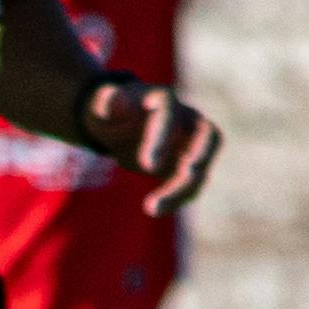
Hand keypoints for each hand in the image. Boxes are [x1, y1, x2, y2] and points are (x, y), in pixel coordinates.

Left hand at [82, 77, 224, 212]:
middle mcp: (186, 119)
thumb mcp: (100, 106)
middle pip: (208, 135)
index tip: (147, 165)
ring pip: (202, 166)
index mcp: (164, 100)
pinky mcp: (188, 165)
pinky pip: (192, 183)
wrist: (120, 124)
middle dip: (201, 155)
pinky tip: (156, 209)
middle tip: (188, 173)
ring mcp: (192, 143)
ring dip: (183, 189)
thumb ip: (106, 102)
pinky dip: (178, 198)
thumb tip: (112, 100)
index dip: (162, 136)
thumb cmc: (113, 112)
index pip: (169, 113)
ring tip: (152, 208)